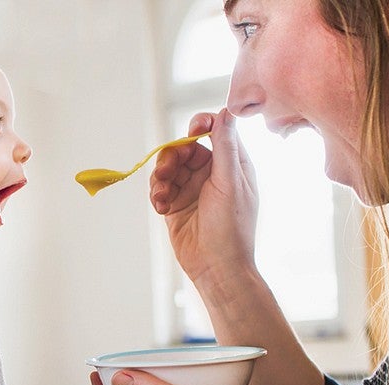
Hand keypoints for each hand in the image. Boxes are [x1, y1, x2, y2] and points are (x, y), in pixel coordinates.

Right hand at [150, 108, 257, 281]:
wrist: (217, 268)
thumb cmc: (231, 227)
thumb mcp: (229, 182)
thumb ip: (225, 146)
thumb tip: (226, 111)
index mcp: (232, 165)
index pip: (214, 132)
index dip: (201, 126)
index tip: (193, 130)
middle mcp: (211, 174)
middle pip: (184, 148)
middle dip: (172, 157)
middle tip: (166, 172)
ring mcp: (192, 189)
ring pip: (168, 167)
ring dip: (160, 177)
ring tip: (161, 195)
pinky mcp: (175, 205)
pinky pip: (159, 187)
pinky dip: (157, 193)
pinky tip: (160, 207)